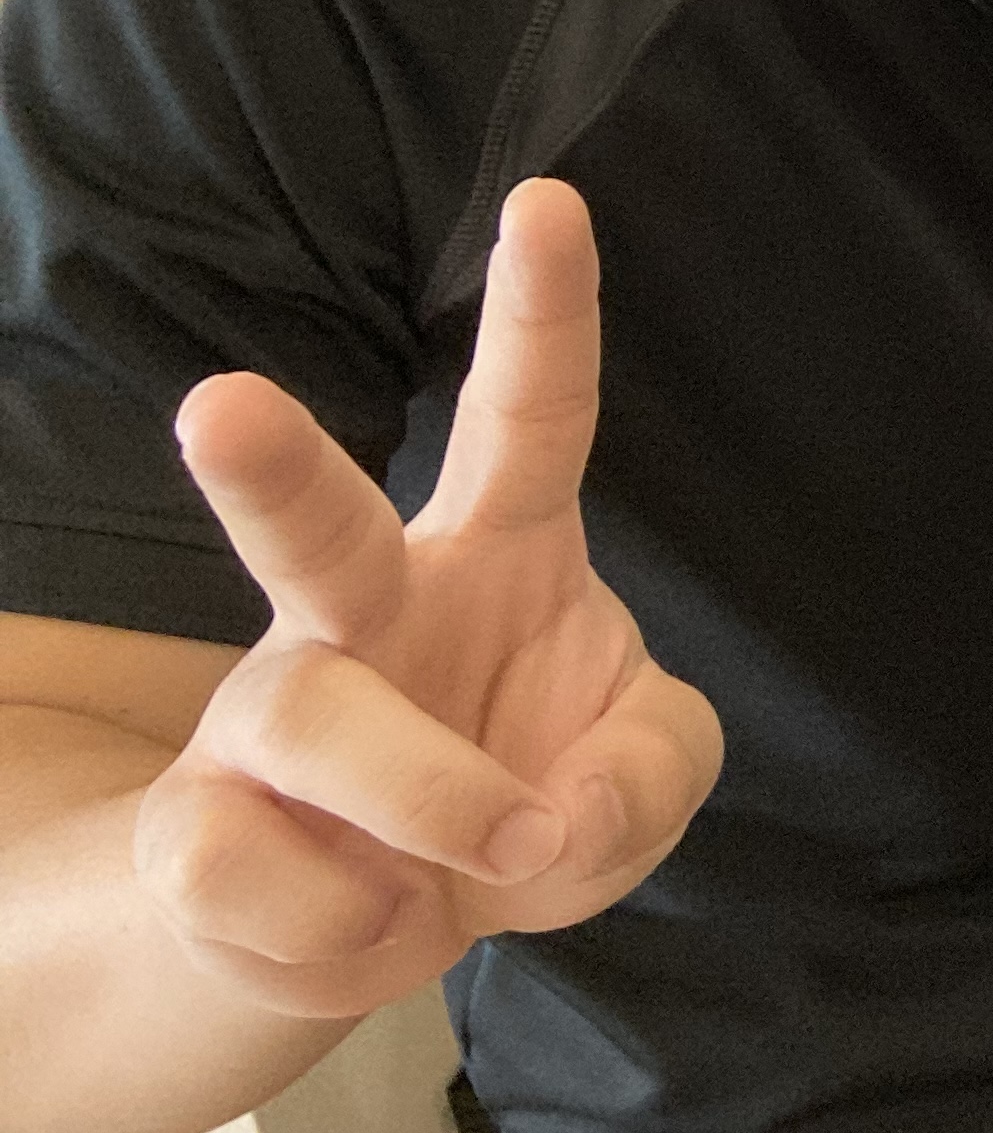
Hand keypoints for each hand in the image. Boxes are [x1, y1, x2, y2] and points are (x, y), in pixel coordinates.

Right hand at [132, 181, 722, 1019]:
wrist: (388, 931)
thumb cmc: (530, 799)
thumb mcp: (642, 776)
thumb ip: (657, 767)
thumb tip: (568, 807)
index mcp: (498, 555)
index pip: (530, 414)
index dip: (543, 311)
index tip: (550, 200)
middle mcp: (365, 606)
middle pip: (317, 525)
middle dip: (268, 467)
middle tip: (219, 403)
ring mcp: (267, 709)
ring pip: (318, 721)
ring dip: (436, 804)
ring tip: (507, 849)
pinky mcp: (195, 827)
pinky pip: (264, 871)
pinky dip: (353, 927)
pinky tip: (374, 915)